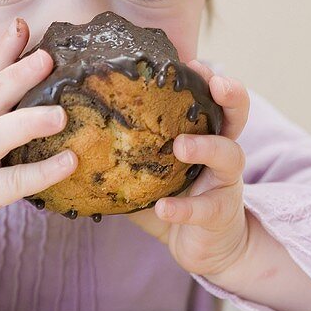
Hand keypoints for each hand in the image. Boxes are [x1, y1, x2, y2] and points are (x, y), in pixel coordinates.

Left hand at [127, 61, 252, 277]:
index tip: (194, 62)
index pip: (210, 98)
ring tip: (180, 146)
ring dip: (206, 147)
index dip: (207, 78)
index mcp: (203, 135)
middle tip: (216, 83)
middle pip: (236, 116)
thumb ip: (126, 152)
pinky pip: (204, 209)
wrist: (203, 247)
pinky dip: (182, 208)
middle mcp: (221, 153)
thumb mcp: (151, 171)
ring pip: (229, 156)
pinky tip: (164, 208)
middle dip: (231, 96)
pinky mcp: (219, 215)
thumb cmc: (174, 199)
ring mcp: (224, 183)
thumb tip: (74, 132)